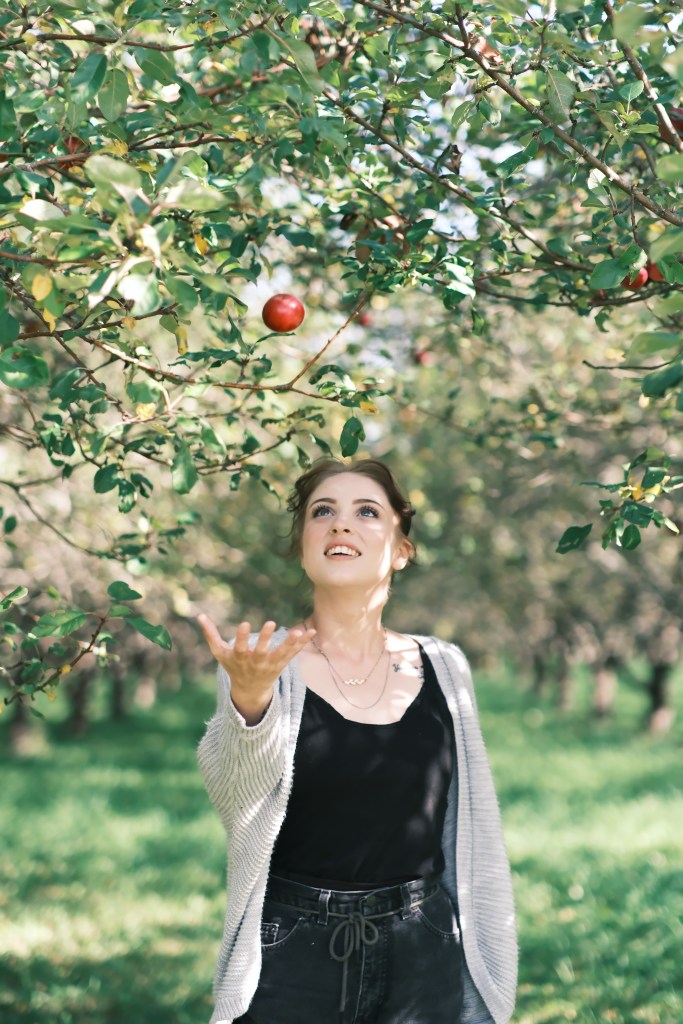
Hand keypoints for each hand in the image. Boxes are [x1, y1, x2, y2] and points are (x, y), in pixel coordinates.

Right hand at [197, 616, 315, 722]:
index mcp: (240, 658)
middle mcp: (256, 662)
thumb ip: (210, 634)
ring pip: (281, 653)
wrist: (250, 691)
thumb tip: (198, 615)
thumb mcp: (220, 653)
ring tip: (297, 632)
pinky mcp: (282, 663)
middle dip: (265, 639)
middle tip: (270, 623)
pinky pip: (294, 652)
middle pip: (261, 651)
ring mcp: (270, 664)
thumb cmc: (233, 667)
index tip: (244, 623)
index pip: (240, 647)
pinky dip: (303, 643)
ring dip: (289, 643)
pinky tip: (312, 631)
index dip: (241, 637)